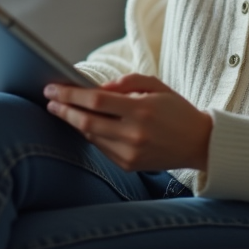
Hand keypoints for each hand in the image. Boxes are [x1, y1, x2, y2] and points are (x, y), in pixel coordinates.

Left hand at [44, 74, 211, 171]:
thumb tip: (96, 89)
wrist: (198, 143)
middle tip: (49, 99)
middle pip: (86, 121)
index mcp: (141, 110)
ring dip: (73, 122)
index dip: (70, 94)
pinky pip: (101, 147)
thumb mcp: (157, 86)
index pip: (95, 101)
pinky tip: (84, 123)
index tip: (52, 88)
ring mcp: (130, 153)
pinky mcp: (129, 165)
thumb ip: (127, 82)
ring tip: (62, 109)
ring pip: (90, 136)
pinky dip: (90, 134)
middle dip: (63, 109)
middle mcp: (133, 134)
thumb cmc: (177, 110)